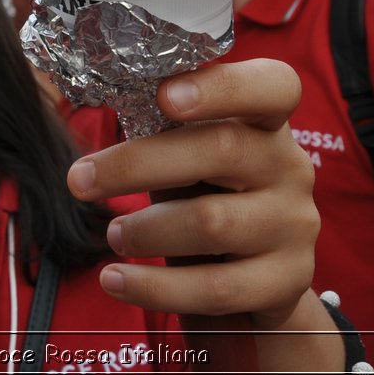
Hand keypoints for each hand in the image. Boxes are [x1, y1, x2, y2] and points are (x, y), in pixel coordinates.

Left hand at [67, 58, 317, 328]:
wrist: (253, 274)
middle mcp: (290, 167)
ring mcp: (294, 225)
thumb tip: (96, 87)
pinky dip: (155, 287)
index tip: (164, 96)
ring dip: (146, 229)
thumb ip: (162, 124)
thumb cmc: (208, 191)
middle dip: (139, 164)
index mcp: (267, 120)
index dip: (221, 87)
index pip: (274, 86)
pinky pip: (215, 289)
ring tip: (112, 234)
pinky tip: (115, 279)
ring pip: (213, 223)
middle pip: (222, 150)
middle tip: (79, 179)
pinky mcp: (285, 282)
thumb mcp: (190, 151)